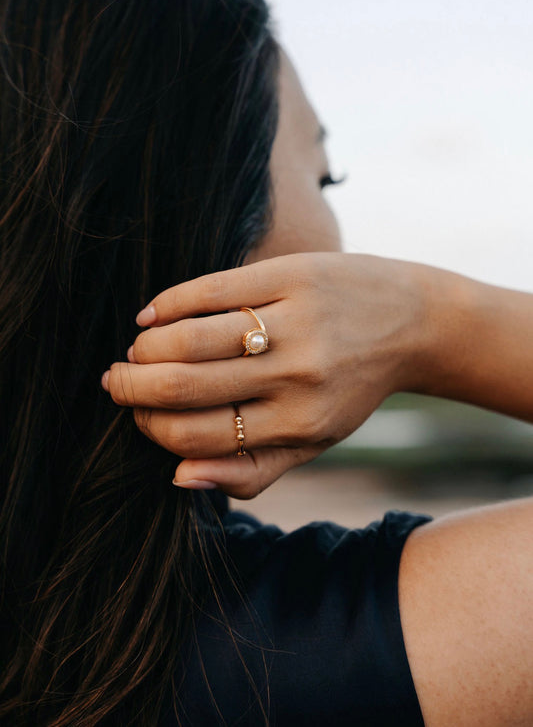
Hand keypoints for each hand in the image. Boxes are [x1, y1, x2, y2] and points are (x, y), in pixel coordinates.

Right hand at [102, 252, 436, 497]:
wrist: (411, 322)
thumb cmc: (352, 387)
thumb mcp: (314, 439)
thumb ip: (252, 469)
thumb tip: (179, 477)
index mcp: (300, 423)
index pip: (198, 436)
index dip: (152, 428)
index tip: (138, 415)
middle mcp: (296, 376)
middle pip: (184, 387)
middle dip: (133, 388)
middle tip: (115, 382)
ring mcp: (294, 322)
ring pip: (190, 338)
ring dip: (145, 348)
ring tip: (135, 352)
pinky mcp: (291, 275)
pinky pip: (211, 290)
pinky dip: (168, 304)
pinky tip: (150, 317)